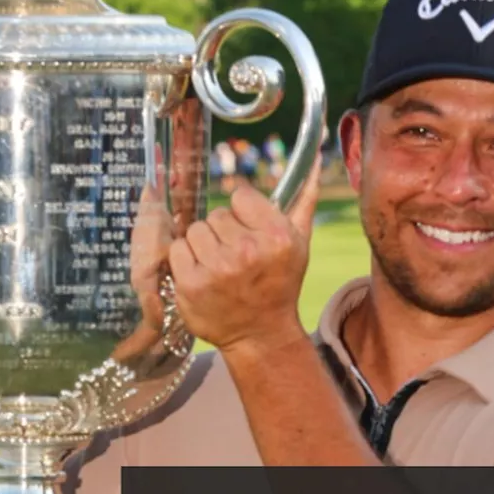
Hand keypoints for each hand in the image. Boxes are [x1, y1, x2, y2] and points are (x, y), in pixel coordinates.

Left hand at [168, 157, 322, 353]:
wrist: (260, 334)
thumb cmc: (280, 283)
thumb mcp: (299, 242)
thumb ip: (304, 198)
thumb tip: (316, 160)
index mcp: (276, 236)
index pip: (240, 196)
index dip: (243, 214)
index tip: (249, 233)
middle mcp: (247, 251)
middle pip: (216, 214)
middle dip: (223, 232)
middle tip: (235, 256)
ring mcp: (216, 269)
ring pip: (195, 230)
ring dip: (203, 245)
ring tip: (218, 266)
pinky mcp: (190, 284)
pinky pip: (177, 249)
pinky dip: (185, 260)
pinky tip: (202, 275)